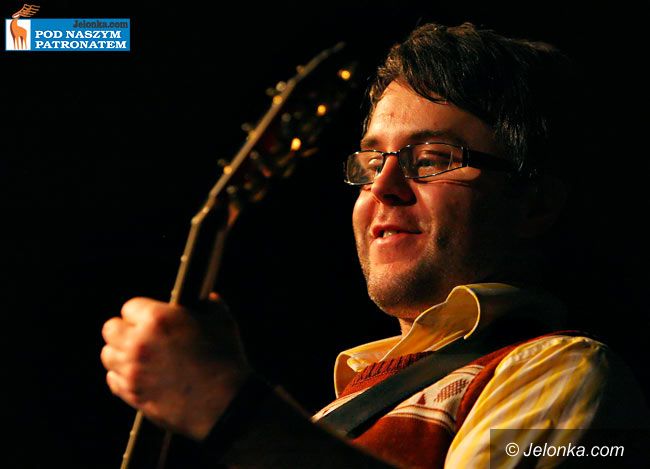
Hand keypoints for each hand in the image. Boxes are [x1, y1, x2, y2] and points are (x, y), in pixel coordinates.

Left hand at [100, 296, 250, 439]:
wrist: (226, 403)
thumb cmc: (225, 359)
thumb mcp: (222, 321)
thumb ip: (208, 305)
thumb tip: (205, 300)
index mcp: (158, 319)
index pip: (130, 306)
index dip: (142, 311)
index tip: (149, 317)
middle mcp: (138, 342)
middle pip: (110, 328)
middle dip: (124, 329)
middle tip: (139, 335)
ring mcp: (132, 370)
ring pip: (108, 354)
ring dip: (120, 353)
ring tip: (138, 356)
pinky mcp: (132, 394)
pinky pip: (113, 379)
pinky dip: (122, 376)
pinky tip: (139, 375)